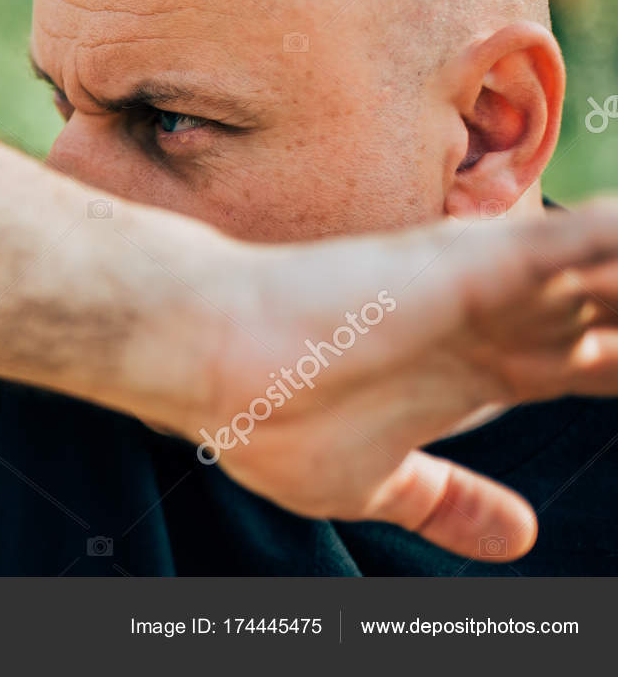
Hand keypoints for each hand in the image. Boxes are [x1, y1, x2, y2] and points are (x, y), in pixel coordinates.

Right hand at [183, 201, 617, 559]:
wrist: (206, 357)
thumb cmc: (266, 416)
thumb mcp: (376, 483)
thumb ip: (450, 502)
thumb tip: (522, 538)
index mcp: (484, 373)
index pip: (601, 366)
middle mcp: (502, 324)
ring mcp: (492, 292)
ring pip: (617, 276)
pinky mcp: (472, 266)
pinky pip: (580, 245)